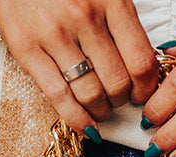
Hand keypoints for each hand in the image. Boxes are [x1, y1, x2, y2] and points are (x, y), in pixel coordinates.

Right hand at [0, 0, 157, 135]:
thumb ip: (123, 26)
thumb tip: (144, 69)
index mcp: (111, 1)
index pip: (140, 61)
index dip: (146, 88)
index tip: (142, 95)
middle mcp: (84, 17)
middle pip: (117, 82)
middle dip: (122, 101)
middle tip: (118, 101)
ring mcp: (55, 35)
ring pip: (90, 93)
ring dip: (101, 111)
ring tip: (101, 110)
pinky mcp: (30, 51)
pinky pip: (59, 97)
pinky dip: (77, 119)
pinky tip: (86, 126)